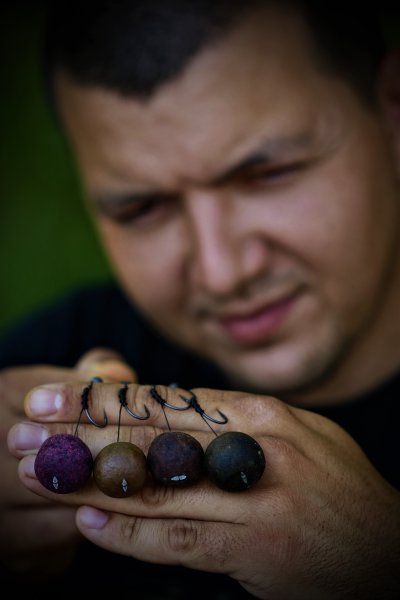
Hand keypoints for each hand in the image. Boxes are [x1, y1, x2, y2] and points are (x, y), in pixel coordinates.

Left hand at [8, 383, 399, 598]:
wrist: (385, 547)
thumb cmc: (332, 483)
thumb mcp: (292, 432)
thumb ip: (232, 422)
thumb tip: (169, 411)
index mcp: (259, 415)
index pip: (166, 402)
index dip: (103, 399)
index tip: (53, 397)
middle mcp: (254, 451)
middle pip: (151, 441)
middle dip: (81, 435)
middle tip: (24, 432)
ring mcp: (254, 503)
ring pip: (156, 491)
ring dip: (90, 483)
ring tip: (36, 474)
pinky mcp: (254, 552)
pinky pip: (181, 541)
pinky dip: (131, 535)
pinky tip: (88, 525)